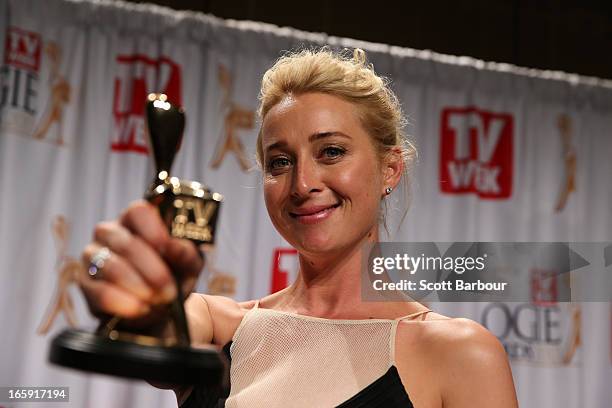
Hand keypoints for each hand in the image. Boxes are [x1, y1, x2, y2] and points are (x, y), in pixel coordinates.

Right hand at [79, 200, 203, 324]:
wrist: (159, 308)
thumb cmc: (174, 275)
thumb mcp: (188, 265)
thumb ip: (186, 253)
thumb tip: (176, 246)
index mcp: (137, 220)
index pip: (137, 211)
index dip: (151, 228)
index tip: (165, 247)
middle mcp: (110, 232)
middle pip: (124, 243)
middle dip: (151, 269)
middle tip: (169, 290)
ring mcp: (93, 256)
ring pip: (111, 266)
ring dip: (138, 286)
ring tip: (158, 300)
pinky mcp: (85, 284)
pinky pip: (99, 292)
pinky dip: (123, 302)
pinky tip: (140, 308)